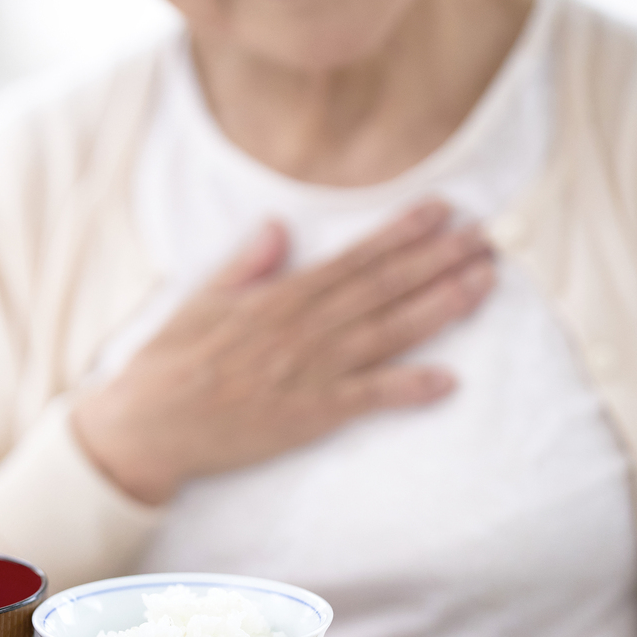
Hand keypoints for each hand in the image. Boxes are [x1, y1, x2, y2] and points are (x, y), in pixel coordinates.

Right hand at [72, 198, 494, 504]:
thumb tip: (277, 226)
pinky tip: (449, 381)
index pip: (354, 257)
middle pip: (385, 287)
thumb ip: (246, 264)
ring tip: (485, 283)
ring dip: (442, 306)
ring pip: (390, 332)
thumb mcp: (202, 301)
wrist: (149, 427)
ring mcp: (311, 372)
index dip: (402, 232)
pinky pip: (371, 399)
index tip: (443, 210)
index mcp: (279, 297)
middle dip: (440, 259)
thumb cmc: (170, 365)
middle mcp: (304, 329)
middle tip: (488, 238)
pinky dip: (410, 389)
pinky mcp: (311, 415)